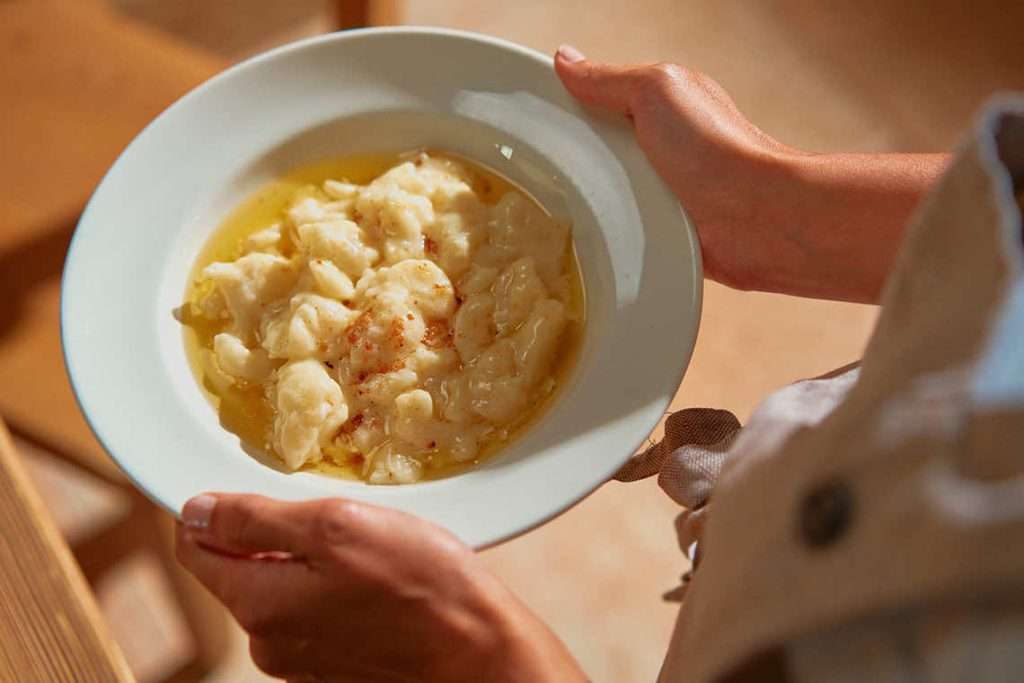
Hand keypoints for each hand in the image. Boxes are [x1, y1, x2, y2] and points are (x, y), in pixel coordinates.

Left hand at [175, 494, 584, 681]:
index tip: (248, 484)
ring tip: (359, 541)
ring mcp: (300, 658)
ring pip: (279, 587)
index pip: (195, 549)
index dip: (212, 509)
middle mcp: (268, 640)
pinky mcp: (332, 663)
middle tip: (325, 509)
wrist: (476, 648)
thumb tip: (196, 511)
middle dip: (268, 533)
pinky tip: (372, 573)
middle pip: (237, 569)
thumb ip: (255, 520)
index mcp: (258, 603)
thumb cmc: (418, 583)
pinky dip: (329, 584)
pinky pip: (312, 610)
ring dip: (304, 558)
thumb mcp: (335, 528)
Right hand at [555, 45, 795, 291]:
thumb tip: (567, 60)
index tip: (539, 120)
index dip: (571, 107)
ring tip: (571, 203)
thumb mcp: (655, 90)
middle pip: (598, 149)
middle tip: (550, 167)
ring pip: (606, 191)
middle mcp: (664, 147)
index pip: (602, 99)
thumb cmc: (718, 150)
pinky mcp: (663, 230)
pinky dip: (610, 229)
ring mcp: (664, 190)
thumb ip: (608, 78)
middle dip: (576, 158)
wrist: (756, 219)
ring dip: (592, 198)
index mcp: (664, 106)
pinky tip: (598, 231)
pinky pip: (622, 226)